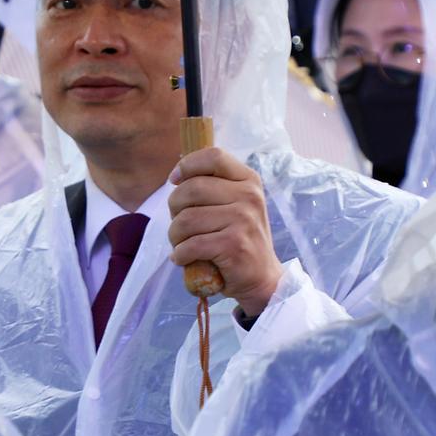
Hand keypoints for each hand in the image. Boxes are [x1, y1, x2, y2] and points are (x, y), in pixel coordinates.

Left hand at [167, 147, 282, 318]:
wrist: (261, 278)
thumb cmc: (239, 239)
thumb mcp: (235, 205)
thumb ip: (213, 187)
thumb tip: (176, 176)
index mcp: (249, 181)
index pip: (213, 156)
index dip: (187, 165)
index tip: (175, 181)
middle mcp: (249, 196)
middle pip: (191, 188)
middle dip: (174, 208)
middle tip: (179, 225)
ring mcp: (243, 220)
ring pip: (186, 219)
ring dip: (174, 236)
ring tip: (180, 245)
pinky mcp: (234, 245)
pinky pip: (191, 245)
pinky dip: (180, 255)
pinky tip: (183, 259)